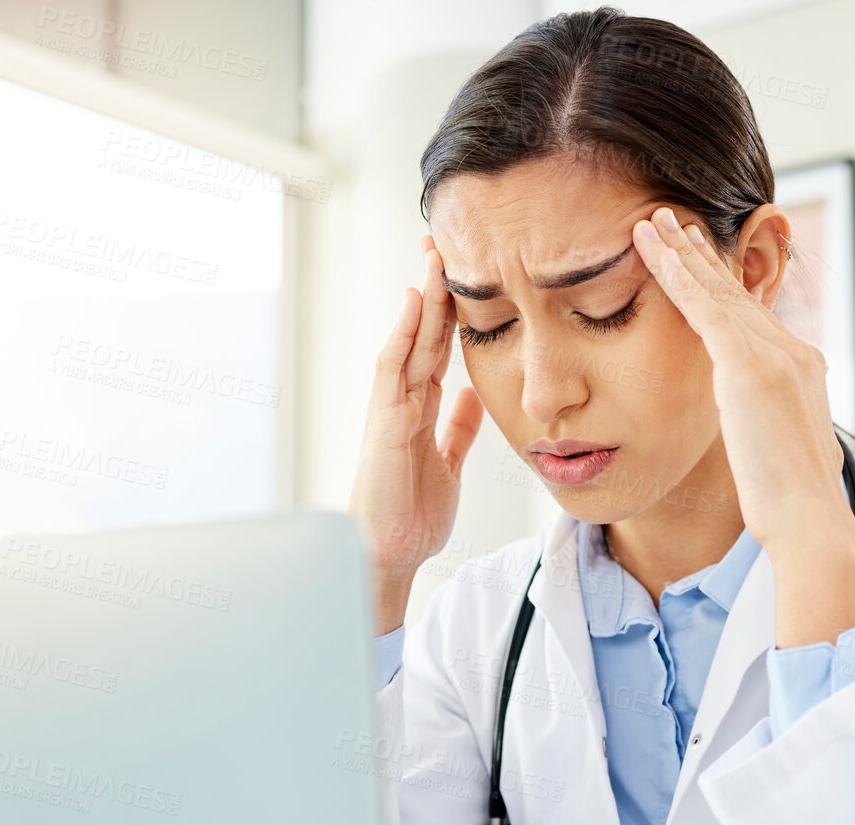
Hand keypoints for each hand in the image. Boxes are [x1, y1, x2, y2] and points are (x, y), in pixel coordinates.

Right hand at [349, 235, 484, 634]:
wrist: (391, 552)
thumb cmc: (413, 513)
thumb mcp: (448, 463)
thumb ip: (457, 428)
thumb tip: (472, 395)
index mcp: (420, 407)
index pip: (439, 347)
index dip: (453, 311)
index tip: (467, 274)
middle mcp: (403, 400)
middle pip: (423, 333)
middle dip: (437, 290)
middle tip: (447, 243)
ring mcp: (389, 407)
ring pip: (409, 340)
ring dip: (422, 299)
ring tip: (434, 256)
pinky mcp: (382, 421)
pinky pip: (393, 368)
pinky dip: (403, 333)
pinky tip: (416, 302)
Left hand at [632, 206, 854, 647]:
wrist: (810, 520)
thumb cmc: (791, 505)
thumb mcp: (778, 452)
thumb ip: (764, 427)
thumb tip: (753, 432)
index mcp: (799, 370)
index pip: (751, 316)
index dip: (722, 285)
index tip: (699, 260)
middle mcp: (790, 352)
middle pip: (735, 292)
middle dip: (701, 255)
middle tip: (673, 220)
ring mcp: (773, 356)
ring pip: (717, 291)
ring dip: (682, 252)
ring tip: (653, 221)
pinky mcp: (749, 368)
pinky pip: (705, 310)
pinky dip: (677, 276)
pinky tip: (653, 251)